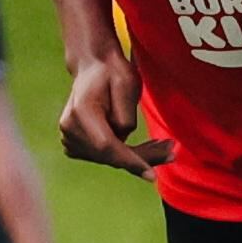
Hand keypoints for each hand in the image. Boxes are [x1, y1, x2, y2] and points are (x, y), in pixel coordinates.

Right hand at [58, 51, 175, 180]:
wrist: (93, 67)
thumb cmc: (112, 72)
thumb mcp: (126, 84)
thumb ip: (125, 114)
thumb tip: (124, 137)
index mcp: (81, 111)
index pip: (106, 146)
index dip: (130, 161)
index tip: (151, 176)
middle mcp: (70, 127)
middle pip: (109, 155)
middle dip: (141, 159)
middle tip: (172, 153)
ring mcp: (69, 137)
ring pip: (109, 158)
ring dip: (137, 156)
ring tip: (165, 147)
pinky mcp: (75, 144)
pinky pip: (106, 155)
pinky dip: (126, 154)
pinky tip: (149, 147)